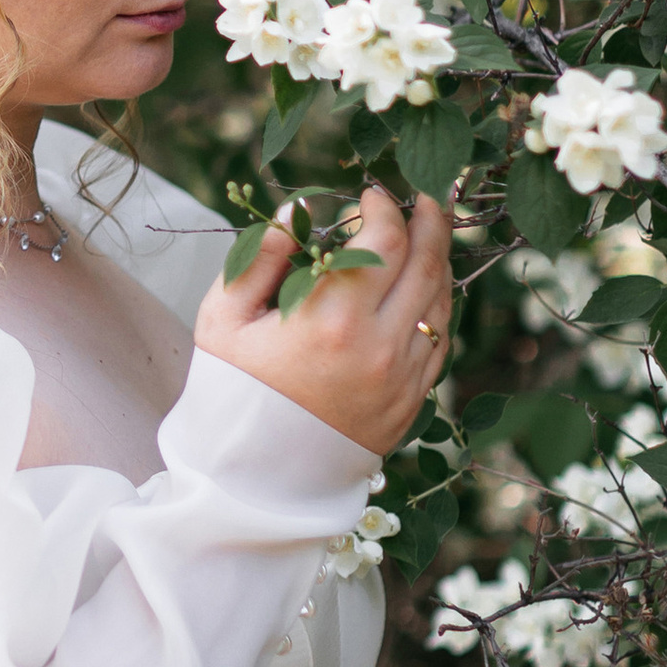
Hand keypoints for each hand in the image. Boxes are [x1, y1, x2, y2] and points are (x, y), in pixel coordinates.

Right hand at [191, 187, 452, 455]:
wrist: (256, 472)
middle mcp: (379, 346)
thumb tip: (296, 210)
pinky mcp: (411, 401)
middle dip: (431, 221)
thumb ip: (260, 257)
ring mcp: (402, 377)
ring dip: (441, 260)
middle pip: (427, 264)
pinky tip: (426, 288)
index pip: (383, 242)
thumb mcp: (225, 318)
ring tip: (430, 234)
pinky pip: (440, 341)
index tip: (370, 194)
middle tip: (427, 196)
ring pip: (441, 301)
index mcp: (332, 319)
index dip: (383, 208)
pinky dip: (439, 305)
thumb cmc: (233, 388)